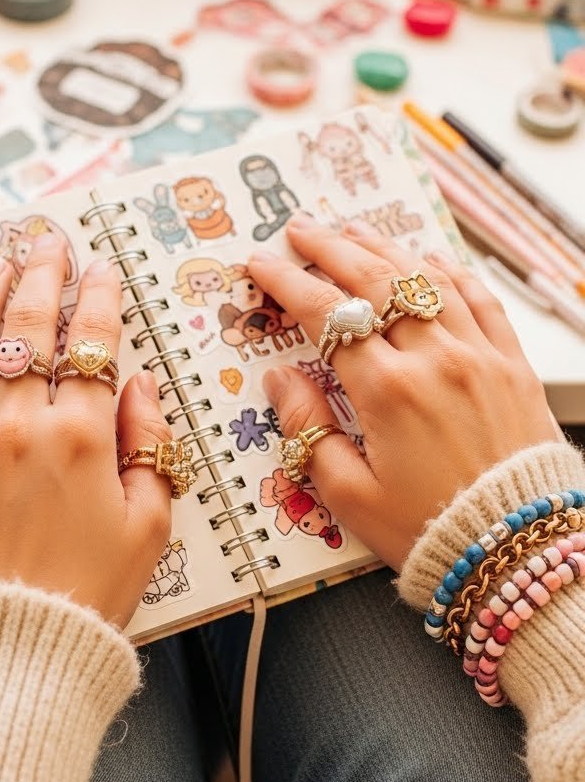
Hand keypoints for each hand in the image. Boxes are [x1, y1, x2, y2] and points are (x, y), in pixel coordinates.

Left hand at [0, 236, 171, 626]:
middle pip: (29, 329)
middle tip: (45, 242)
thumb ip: (149, 448)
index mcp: (83, 439)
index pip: (93, 344)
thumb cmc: (86, 597)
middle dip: (41, 275)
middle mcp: (19, 427)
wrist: (8, 653)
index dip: (99, 297)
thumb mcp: (148, 528)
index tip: (100, 268)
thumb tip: (138, 388)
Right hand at [250, 218, 557, 570]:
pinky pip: (480, 298)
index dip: (288, 282)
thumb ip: (309, 432)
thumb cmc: (431, 532)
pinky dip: (450, 271)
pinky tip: (429, 259)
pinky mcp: (512, 364)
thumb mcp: (351, 496)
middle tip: (300, 229)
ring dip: (383, 248)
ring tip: (353, 231)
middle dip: (329, 247)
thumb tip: (280, 379)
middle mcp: (434, 359)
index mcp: (387, 391)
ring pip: (425, 278)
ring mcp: (479, 355)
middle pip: (373, 280)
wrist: (519, 552)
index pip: (325, 315)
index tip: (263, 264)